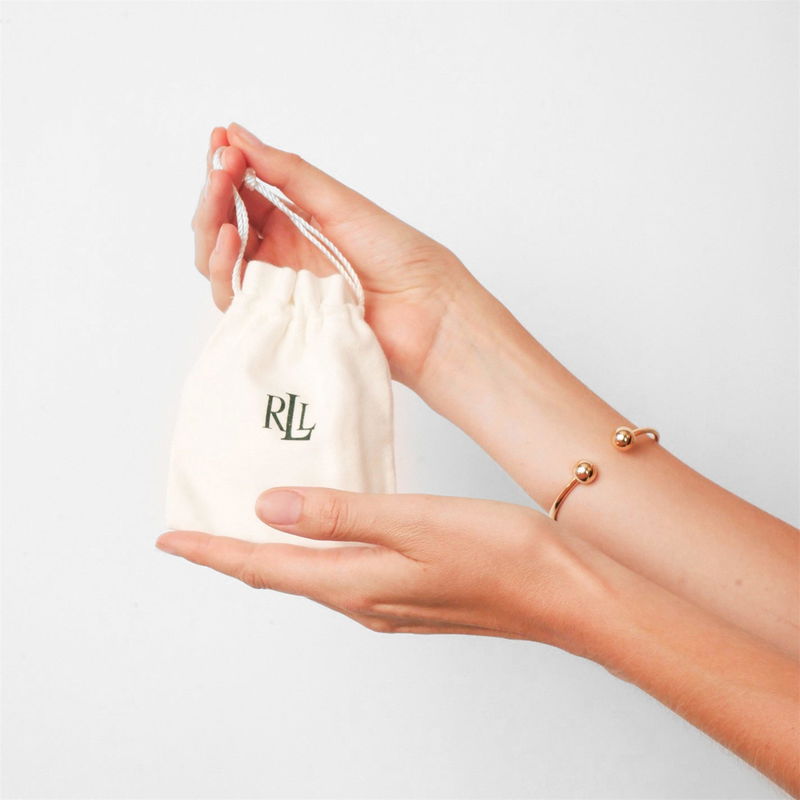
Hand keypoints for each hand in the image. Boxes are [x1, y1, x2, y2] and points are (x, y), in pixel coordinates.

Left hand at [156, 487, 601, 653]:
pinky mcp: (412, 592)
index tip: (172, 539)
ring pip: (311, 575)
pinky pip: (343, 572)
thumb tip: (270, 506)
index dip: (213, 551)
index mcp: (357, 583)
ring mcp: (389, 601)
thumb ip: (339, 514)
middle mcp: (364, 600)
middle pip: (279, 577)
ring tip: (251, 524)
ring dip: (274, 552)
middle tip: (202, 528)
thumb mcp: (412, 523)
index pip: (263, 568)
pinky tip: (322, 529)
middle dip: (234, 553)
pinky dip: (315, 551)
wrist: (564, 592)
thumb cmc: (499, 555)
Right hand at [191, 123, 479, 387]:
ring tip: (219, 193)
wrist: (427, 309)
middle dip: (214, 194)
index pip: (242, 194)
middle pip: (224, 227)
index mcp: (295, 223)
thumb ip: (287, 173)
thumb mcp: (339, 202)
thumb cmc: (397, 255)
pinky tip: (231, 237)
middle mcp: (281, 256)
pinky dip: (224, 266)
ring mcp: (278, 288)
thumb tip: (239, 134)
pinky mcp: (279, 321)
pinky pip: (234, 298)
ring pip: (220, 262)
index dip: (227, 167)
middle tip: (219, 167)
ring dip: (212, 225)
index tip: (220, 141)